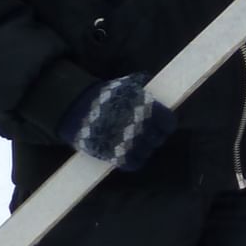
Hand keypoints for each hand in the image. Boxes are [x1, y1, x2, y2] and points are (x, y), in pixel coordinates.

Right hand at [58, 74, 174, 171]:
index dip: (165, 125)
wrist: (76, 109)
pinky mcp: (116, 156)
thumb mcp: (125, 86)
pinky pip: (133, 164)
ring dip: (143, 149)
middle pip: (158, 139)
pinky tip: (129, 155)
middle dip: (154, 137)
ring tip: (136, 143)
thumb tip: (153, 81)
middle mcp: (142, 127)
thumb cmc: (103, 96)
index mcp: (148, 109)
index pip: (169, 123)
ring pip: (147, 152)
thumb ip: (142, 87)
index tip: (161, 125)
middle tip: (147, 134)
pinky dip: (133, 161)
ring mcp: (130, 143)